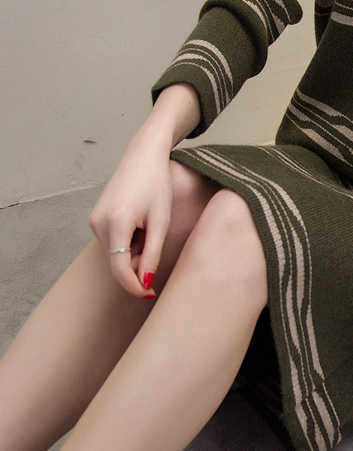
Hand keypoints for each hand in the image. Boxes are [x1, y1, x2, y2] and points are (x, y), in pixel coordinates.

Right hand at [88, 128, 173, 297]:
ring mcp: (94, 220)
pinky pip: (113, 241)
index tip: (151, 294)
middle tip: (157, 241)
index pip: (120, 270)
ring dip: (135, 250)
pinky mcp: (95, 218)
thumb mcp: (161, 221)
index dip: (135, 286)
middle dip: (138, 263)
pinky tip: (140, 221)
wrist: (143, 155)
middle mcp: (98, 223)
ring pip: (115, 253)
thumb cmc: (157, 185)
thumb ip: (153, 253)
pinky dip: (128, 241)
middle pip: (117, 263)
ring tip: (149, 225)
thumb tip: (145, 283)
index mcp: (116, 223)